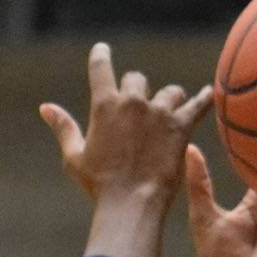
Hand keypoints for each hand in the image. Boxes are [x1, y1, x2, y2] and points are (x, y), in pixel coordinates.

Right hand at [41, 44, 211, 205]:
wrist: (131, 206)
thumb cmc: (99, 186)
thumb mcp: (75, 156)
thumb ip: (63, 127)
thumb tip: (45, 108)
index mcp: (105, 104)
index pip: (101, 66)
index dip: (101, 56)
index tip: (102, 51)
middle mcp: (133, 101)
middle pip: (138, 79)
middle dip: (137, 90)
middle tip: (137, 111)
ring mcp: (159, 113)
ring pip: (169, 92)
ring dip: (168, 100)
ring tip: (168, 112)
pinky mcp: (180, 128)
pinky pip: (197, 106)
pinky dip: (204, 99)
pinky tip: (210, 94)